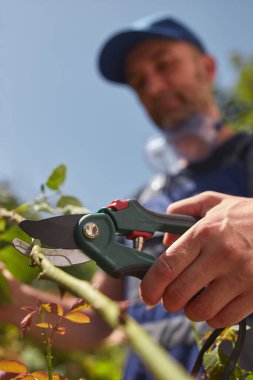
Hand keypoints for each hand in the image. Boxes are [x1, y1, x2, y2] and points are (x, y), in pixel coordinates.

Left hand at [140, 191, 252, 327]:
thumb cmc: (248, 215)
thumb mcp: (214, 202)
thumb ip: (183, 210)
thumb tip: (166, 237)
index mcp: (205, 232)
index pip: (168, 265)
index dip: (150, 285)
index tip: (146, 294)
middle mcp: (221, 255)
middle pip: (178, 293)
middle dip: (168, 300)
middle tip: (171, 297)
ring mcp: (240, 277)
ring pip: (199, 311)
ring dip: (191, 310)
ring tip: (196, 299)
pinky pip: (223, 318)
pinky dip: (213, 316)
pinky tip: (216, 303)